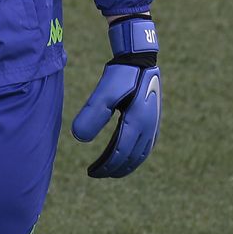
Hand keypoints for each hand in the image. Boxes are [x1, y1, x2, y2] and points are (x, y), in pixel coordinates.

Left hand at [72, 15, 160, 177]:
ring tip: (109, 171)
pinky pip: (145, 145)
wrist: (139, 59)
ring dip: (126, 165)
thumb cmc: (120, 75)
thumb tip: (78, 138)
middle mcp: (150, 127)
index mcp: (138, 123)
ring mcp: (154, 124)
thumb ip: (92, 115)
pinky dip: (134, 156)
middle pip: (132, 158)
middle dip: (115, 169)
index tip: (91, 172)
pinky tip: (124, 156)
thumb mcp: (103, 93)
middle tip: (96, 174)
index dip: (106, 166)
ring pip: (141, 154)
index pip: (121, 154)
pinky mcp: (153, 120)